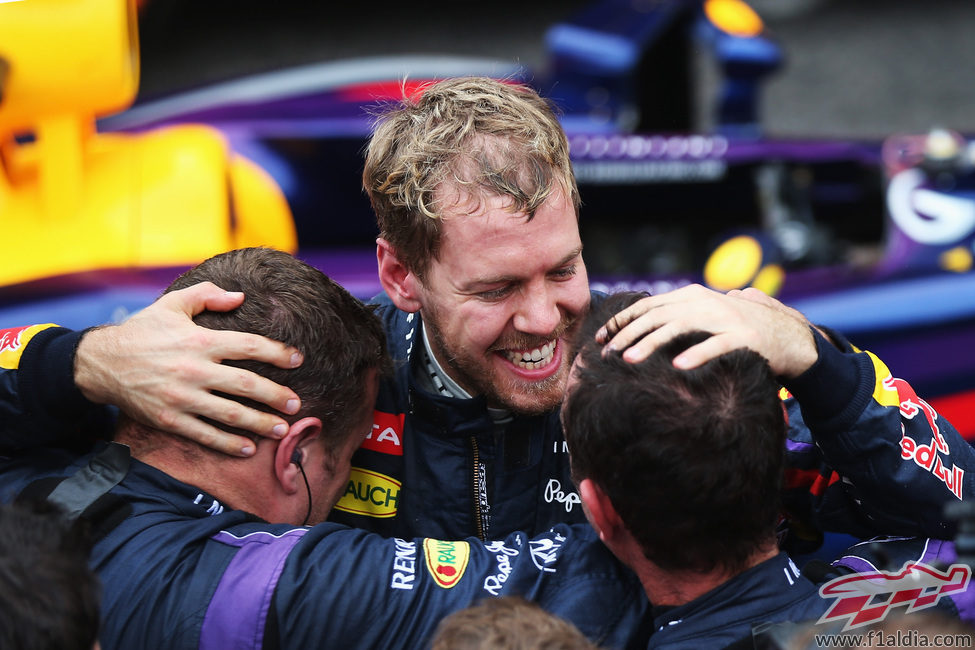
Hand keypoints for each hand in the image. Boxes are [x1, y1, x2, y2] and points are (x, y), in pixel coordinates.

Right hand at [75, 282, 303, 455]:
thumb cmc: (142, 331)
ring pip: (230, 414)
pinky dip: (228, 443)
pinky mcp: (169, 419)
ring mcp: (182, 398)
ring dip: (260, 423)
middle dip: (276, 396)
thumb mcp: (172, 304)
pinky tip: (248, 448)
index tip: (297, 360)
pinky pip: (205, 434)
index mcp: (199, 341)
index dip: (277, 353)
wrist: (100, 362)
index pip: (248, 346)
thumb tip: (241, 296)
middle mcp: (194, 370)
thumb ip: (207, 296)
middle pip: (246, 385)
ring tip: (282, 429)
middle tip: (296, 403)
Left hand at [595, 284, 817, 377]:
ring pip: (679, 327)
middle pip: (656, 316)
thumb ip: (678, 318)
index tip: (600, 338)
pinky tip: (678, 367)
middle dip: (626, 334)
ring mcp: (725, 318)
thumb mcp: (705, 319)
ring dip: (650, 343)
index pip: (648, 305)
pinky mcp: (745, 337)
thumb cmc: (739, 331)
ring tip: (629, 360)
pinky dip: (696, 354)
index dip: (621, 320)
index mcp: (692, 296)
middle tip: (606, 354)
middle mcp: (705, 302)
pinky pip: (715, 345)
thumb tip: (641, 325)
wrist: (789, 337)